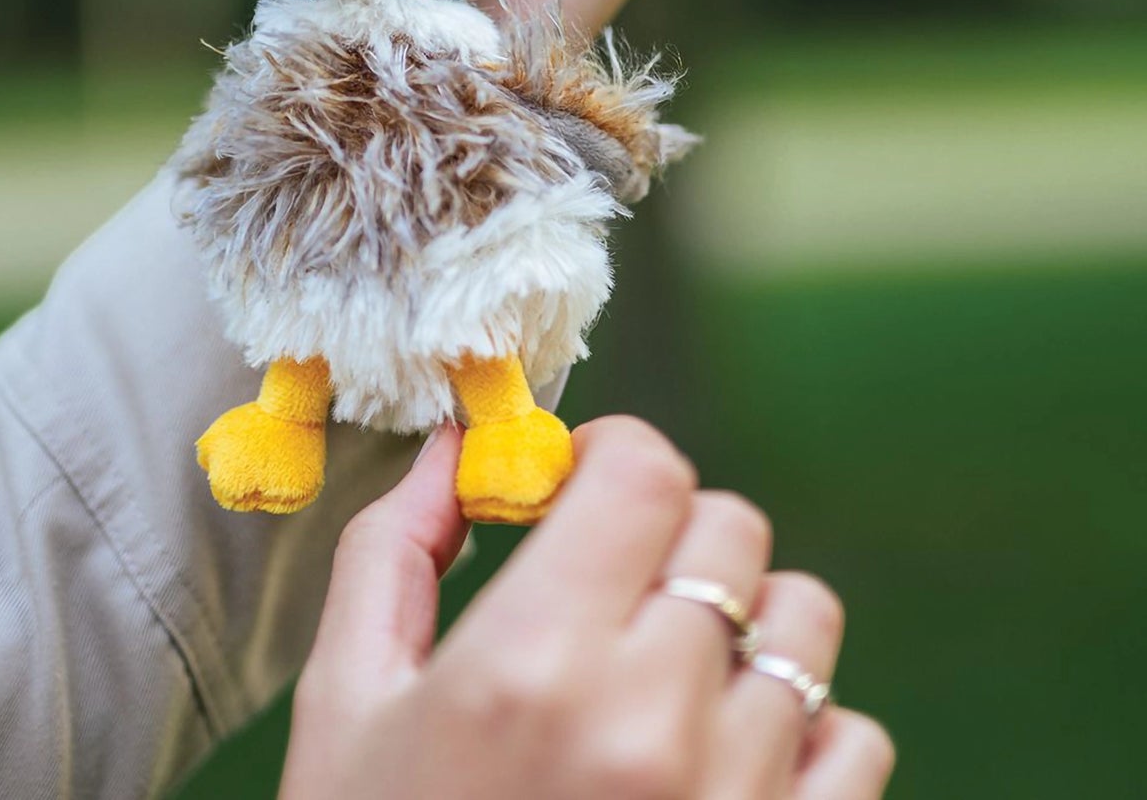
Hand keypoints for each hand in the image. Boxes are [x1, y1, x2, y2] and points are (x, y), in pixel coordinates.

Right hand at [279, 419, 893, 799]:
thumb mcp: (346, 705)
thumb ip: (392, 552)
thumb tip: (454, 447)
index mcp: (530, 665)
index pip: (646, 475)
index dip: (614, 454)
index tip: (576, 486)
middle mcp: (649, 723)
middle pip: (729, 527)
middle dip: (666, 528)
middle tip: (609, 582)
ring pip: (801, 619)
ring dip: (739, 617)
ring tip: (669, 666)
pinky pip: (854, 738)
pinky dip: (800, 725)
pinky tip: (720, 753)